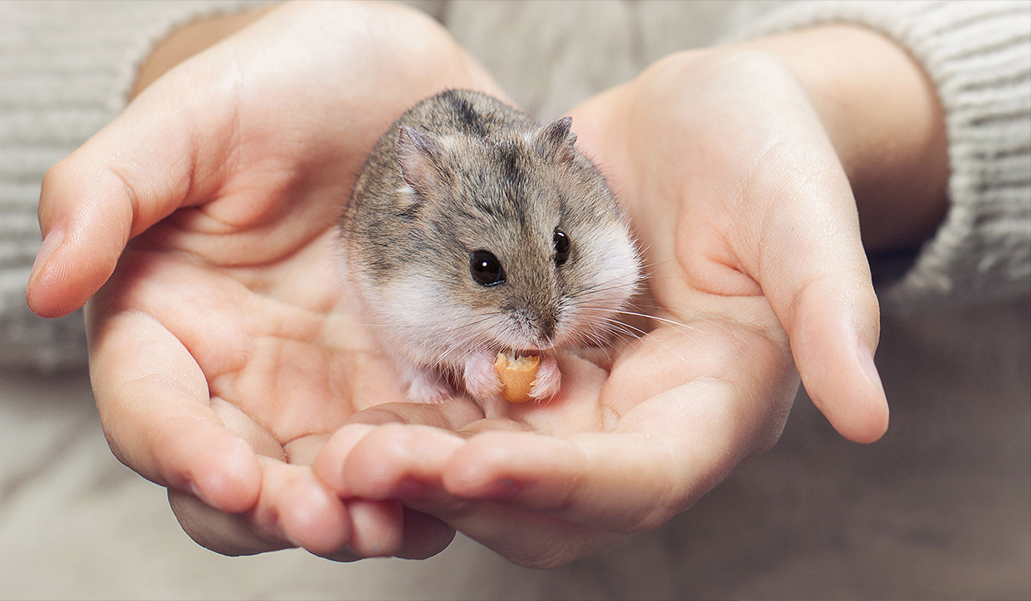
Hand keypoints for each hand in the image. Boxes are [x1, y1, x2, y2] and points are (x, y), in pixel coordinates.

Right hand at [27, 0, 504, 558]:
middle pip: (244, 478)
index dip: (186, 455)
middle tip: (334, 521)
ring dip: (364, 513)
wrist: (391, 78)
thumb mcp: (188, 118)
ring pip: (332, 483)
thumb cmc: (276, 83)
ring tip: (404, 518)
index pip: (155, 413)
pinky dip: (436, 475)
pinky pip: (418, 447)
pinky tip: (468, 478)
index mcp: (169, 323)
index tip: (234, 480)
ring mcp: (331, 383)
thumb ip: (104, 194)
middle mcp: (244, 371)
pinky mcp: (407, 379)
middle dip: (284, 512)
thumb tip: (46, 286)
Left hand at [311, 26, 947, 566]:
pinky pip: (459, 413)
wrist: (699, 121)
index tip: (482, 469)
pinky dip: (409, 423)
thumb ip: (833, 307)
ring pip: (491, 470)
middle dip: (465, 493)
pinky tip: (348, 412)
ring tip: (338, 457)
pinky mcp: (521, 363)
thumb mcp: (799, 214)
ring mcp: (574, 399)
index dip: (566, 486)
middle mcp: (636, 422)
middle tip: (372, 469)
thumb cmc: (765, 156)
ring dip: (419, 473)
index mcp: (711, 405)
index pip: (644, 477)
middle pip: (551, 499)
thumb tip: (870, 417)